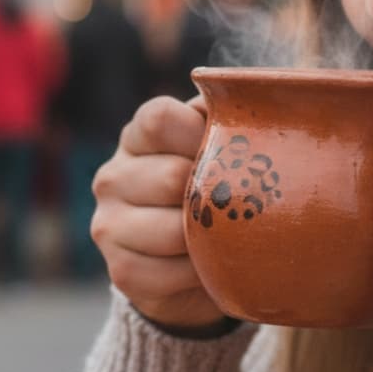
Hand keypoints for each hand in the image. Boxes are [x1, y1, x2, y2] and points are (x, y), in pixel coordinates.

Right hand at [91, 95, 225, 328]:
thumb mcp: (219, 145)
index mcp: (136, 136)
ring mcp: (109, 225)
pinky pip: (173, 275)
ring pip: (175, 231)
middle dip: (215, 194)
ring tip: (224, 237)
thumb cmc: (213, 189)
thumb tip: (263, 96)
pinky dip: (202, 275)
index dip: (201, 134)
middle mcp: (112, 177)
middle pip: (173, 177)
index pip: (160, 118)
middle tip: (237, 204)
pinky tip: (208, 266)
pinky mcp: (121, 271)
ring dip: (211, 240)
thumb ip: (231, 119)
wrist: (188, 262)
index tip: (227, 152)